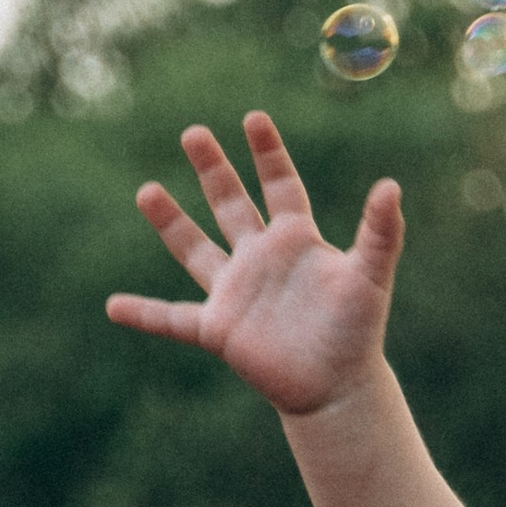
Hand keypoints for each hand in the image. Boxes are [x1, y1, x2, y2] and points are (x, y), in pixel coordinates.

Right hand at [105, 112, 403, 414]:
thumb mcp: (371, 276)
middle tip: (193, 133)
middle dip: (213, 169)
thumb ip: (380, 231)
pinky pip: (173, 319)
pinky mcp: (219, 329)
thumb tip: (391, 186)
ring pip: (195, 249)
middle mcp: (260, 258)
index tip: (254, 119)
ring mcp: (235, 292)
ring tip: (146, 191)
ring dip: (170, 222)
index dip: (267, 153)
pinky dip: (144, 314)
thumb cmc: (358, 332)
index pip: (280, 185)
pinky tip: (113, 306)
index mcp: (296, 240)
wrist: (338, 387)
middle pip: (231, 204)